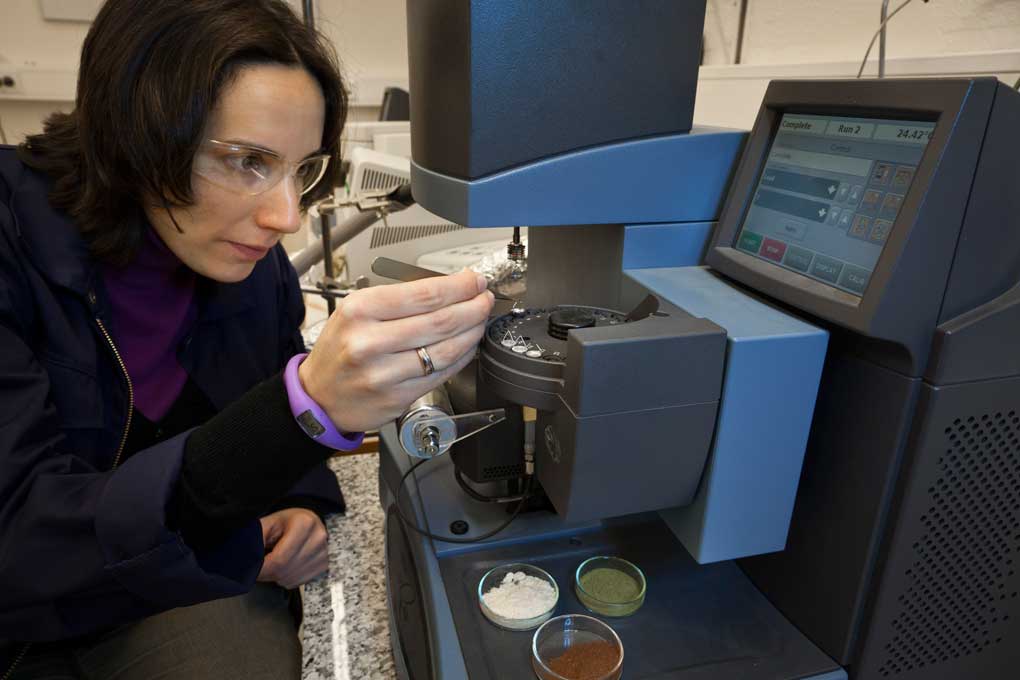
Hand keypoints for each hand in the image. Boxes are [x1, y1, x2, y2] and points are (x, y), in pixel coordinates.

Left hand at [257, 508, 327, 588]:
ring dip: (277, 577)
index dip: (262, 569)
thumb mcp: (267, 524)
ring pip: (292, 578)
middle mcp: (318, 537)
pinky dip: (288, 579)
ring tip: (274, 563)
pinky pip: (300, 582)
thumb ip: (255, 539)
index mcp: (304, 524)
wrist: (306, 522)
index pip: (279, 559)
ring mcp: (324, 552)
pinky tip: (286, 568)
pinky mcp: (325, 564)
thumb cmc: (285, 522)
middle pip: (285, 570)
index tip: (251, 570)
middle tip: (261, 566)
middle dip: (268, 574)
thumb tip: (247, 563)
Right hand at [299, 269, 494, 432]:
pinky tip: (467, 346)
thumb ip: (399, 300)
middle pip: (441, 320)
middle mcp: (370, 341)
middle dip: (473, 307)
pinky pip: (441, 373)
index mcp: (360, 310)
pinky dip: (461, 357)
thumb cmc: (340, 349)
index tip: (475, 281)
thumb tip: (449, 288)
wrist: (318, 397)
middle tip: (484, 298)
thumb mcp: (355, 311)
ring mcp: (385, 373)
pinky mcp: (398, 397)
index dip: (460, 286)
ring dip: (472, 332)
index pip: (425, 294)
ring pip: (446, 349)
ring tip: (480, 320)